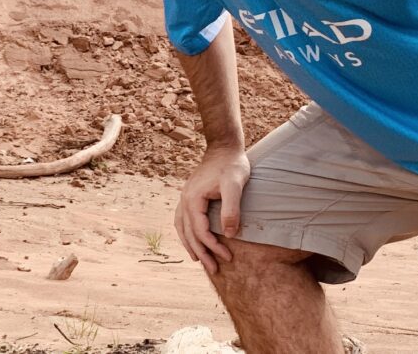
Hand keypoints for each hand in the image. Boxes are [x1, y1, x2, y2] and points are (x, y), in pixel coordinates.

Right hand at [174, 145, 250, 274]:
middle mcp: (185, 199)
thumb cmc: (232, 164)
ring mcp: (185, 197)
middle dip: (202, 253)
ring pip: (182, 228)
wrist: (224, 147)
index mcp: (193, 199)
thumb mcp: (235, 185)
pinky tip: (192, 239)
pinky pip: (182, 219)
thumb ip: (231, 209)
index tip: (228, 257)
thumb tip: (230, 234)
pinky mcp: (190, 195)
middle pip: (190, 233)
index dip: (213, 247)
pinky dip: (186, 233)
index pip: (201, 231)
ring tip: (199, 260)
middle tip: (215, 270)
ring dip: (191, 245)